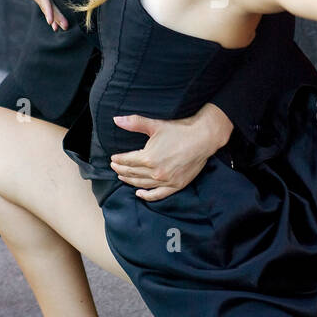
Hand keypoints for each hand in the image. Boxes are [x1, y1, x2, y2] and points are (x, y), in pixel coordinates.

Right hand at [19, 0, 68, 30]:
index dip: (46, 7)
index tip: (50, 19)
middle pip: (44, 4)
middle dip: (54, 16)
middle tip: (64, 26)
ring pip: (46, 7)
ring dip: (54, 18)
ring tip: (63, 27)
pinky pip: (46, 6)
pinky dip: (52, 15)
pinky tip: (56, 25)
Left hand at [110, 103, 232, 200]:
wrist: (203, 138)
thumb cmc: (180, 130)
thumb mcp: (155, 125)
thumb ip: (134, 123)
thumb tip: (116, 120)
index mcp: (148, 158)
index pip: (127, 161)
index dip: (118, 160)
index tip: (113, 158)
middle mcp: (155, 172)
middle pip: (132, 173)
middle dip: (121, 170)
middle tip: (114, 167)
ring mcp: (166, 181)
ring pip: (142, 184)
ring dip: (130, 181)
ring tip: (122, 177)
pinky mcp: (176, 185)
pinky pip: (158, 195)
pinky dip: (147, 196)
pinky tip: (139, 193)